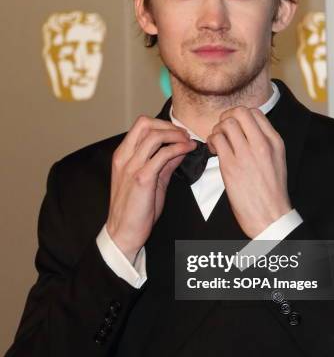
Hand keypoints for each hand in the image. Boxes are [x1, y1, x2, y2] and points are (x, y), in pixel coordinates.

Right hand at [106, 116, 195, 261]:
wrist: (124, 232)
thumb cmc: (135, 209)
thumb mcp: (150, 180)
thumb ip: (163, 163)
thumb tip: (179, 149)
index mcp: (123, 155)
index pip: (140, 125)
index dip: (162, 124)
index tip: (178, 132)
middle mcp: (124, 157)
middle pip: (145, 124)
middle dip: (169, 125)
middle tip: (184, 135)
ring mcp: (132, 166)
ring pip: (154, 136)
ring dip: (176, 135)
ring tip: (188, 141)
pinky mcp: (142, 178)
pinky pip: (162, 155)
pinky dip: (178, 148)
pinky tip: (187, 150)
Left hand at [206, 107, 291, 237]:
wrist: (270, 215)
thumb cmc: (271, 191)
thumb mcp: (277, 160)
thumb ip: (264, 142)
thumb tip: (246, 130)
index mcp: (275, 142)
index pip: (255, 113)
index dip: (240, 116)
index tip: (235, 127)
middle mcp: (261, 144)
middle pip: (239, 112)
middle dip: (226, 117)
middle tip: (223, 130)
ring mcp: (246, 154)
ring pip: (226, 124)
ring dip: (217, 130)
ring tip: (218, 143)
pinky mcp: (231, 166)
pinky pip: (216, 140)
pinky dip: (211, 141)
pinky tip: (214, 151)